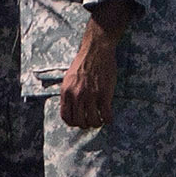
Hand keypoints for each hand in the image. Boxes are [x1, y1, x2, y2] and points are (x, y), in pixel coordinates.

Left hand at [58, 14, 126, 128]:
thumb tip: (70, 107)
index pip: (66, 117)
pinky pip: (106, 115)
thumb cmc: (82, 64)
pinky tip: (109, 117)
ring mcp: (91, 95)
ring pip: (93, 121)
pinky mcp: (105, 94)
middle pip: (79, 122)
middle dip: (86, 124)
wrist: (96, 52)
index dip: (73, 123)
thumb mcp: (68, 79)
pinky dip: (108, 119)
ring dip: (98, 123)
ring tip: (100, 119)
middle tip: (91, 120)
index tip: (79, 122)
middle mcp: (76, 96)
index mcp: (66, 92)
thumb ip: (68, 93)